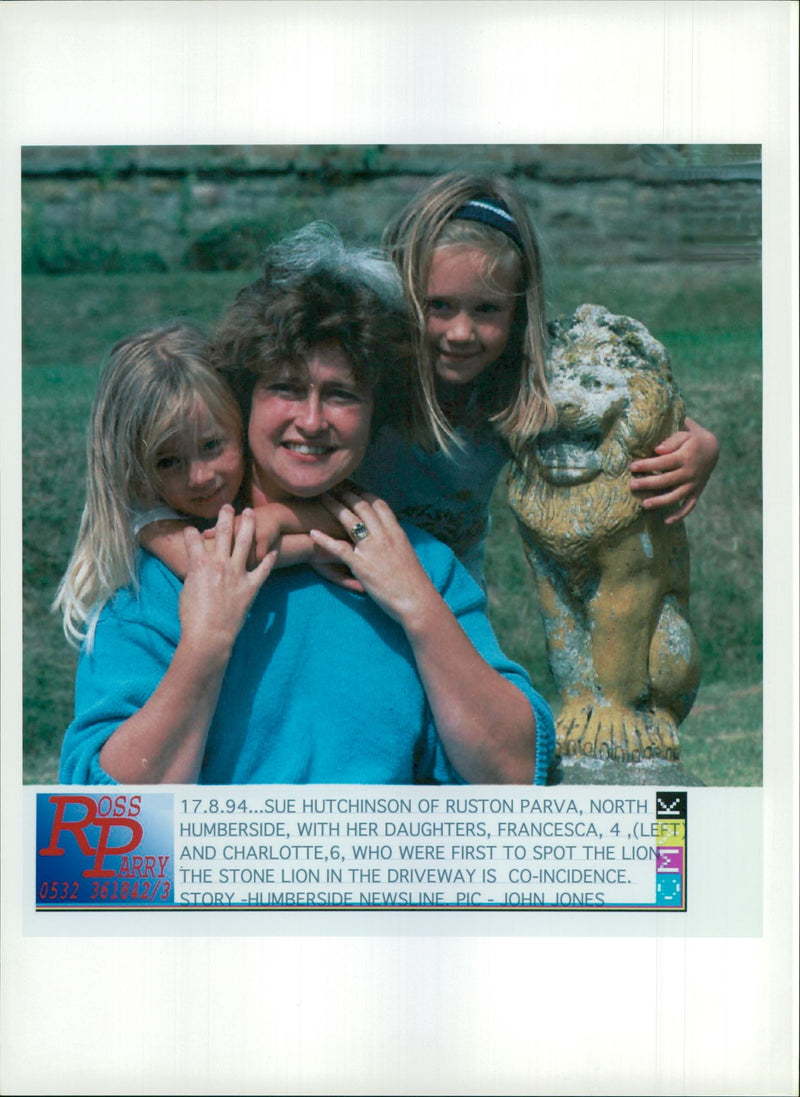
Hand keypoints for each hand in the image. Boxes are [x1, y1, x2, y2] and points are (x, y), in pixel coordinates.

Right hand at [180, 505, 275, 657]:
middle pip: (224, 532)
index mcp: (199, 564)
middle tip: (227, 506)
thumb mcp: (186, 590)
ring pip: (245, 542)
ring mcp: (237, 573)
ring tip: (251, 513)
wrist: (209, 634)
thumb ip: (194, 574)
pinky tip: (274, 550)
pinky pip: (263, 569)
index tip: (191, 530)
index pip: (192, 539)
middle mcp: (219, 563)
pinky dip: (269, 559)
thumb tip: (196, 569)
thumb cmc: (192, 616)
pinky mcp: (251, 586)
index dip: (190, 533)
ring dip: (248, 524)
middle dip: (225, 516)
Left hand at [309, 489, 433, 624]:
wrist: (417, 600)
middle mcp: (384, 536)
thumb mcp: (408, 555)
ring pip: (350, 520)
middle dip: (346, 493)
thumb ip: (396, 542)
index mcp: (397, 532)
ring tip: (322, 497)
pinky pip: (339, 548)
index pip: (379, 504)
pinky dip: (324, 539)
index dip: (364, 493)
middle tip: (333, 485)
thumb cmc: (414, 583)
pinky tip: (313, 532)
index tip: (353, 487)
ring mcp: (372, 549)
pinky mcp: (361, 566)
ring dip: (334, 506)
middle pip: (362, 506)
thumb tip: (390, 537)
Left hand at [630, 417, 718, 522]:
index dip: (648, 465)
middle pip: (667, 481)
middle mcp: (690, 473)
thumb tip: (658, 450)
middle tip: (632, 485)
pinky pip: (689, 506)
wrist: (712, 448)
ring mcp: (694, 484)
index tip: (632, 466)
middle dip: (648, 484)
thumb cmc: (691, 439)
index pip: (664, 462)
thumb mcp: (685, 433)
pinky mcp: (697, 492)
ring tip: (644, 505)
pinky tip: (667, 521)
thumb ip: (672, 441)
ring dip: (660, 502)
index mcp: (686, 457)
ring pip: (676, 496)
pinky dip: (680, 515)